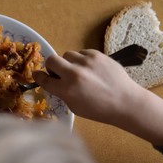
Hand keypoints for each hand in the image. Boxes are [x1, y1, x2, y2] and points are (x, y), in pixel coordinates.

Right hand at [33, 49, 162, 145]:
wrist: (125, 102)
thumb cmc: (98, 110)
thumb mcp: (74, 107)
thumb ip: (62, 93)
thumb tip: (55, 81)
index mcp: (66, 90)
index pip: (44, 79)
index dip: (38, 76)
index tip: (37, 74)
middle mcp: (74, 74)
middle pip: (51, 60)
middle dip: (52, 66)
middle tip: (60, 72)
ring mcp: (86, 62)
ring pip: (67, 54)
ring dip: (69, 62)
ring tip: (80, 71)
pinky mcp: (97, 55)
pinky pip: (82, 52)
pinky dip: (82, 60)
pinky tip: (91, 69)